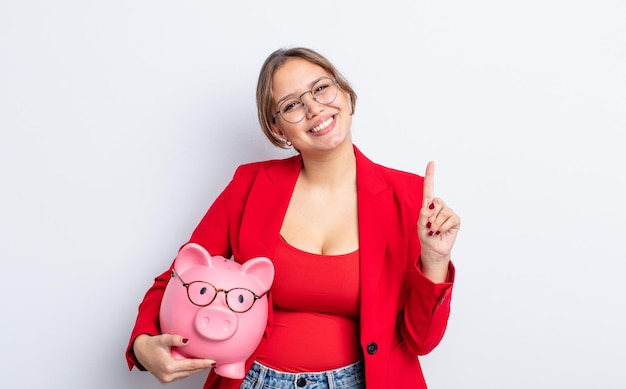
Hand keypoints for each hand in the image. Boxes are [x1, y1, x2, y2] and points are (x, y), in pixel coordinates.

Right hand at [133, 334, 214, 383]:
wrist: (141, 351)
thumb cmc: (151, 345)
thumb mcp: (163, 339)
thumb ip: (175, 339)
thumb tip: (187, 340)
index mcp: (167, 366)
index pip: (190, 365)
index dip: (202, 363)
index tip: (212, 362)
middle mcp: (167, 375)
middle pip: (190, 371)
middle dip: (202, 367)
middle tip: (213, 362)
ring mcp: (166, 379)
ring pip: (186, 374)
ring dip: (196, 369)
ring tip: (206, 363)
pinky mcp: (166, 380)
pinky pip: (181, 375)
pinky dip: (188, 370)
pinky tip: (194, 365)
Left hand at [418, 161, 460, 281]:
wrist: (434, 249)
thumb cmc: (426, 237)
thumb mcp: (420, 227)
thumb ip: (422, 217)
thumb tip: (427, 208)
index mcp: (428, 205)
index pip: (429, 188)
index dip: (430, 175)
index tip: (431, 162)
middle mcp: (439, 206)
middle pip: (435, 202)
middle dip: (430, 217)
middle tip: (429, 227)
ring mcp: (448, 212)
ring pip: (441, 213)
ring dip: (435, 225)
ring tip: (435, 231)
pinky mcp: (455, 219)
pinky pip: (447, 220)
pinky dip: (442, 228)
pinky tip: (441, 232)